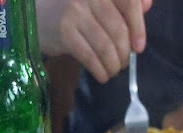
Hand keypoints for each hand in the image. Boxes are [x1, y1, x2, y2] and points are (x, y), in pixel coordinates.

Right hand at [36, 0, 152, 83]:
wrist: (35, 15)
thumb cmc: (71, 8)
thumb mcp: (97, 0)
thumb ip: (122, 2)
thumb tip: (147, 5)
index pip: (128, 2)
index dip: (138, 27)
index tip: (140, 48)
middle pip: (118, 29)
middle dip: (124, 52)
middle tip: (124, 63)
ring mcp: (76, 12)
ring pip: (105, 45)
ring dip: (113, 64)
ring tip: (113, 70)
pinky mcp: (65, 32)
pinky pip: (90, 56)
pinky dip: (100, 70)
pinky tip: (102, 75)